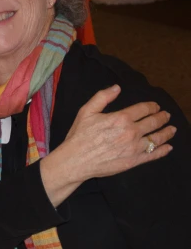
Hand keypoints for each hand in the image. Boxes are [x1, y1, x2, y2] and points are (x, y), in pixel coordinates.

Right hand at [40, 84, 173, 207]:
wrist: (76, 160)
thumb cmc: (80, 135)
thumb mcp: (86, 111)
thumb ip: (102, 97)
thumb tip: (117, 87)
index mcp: (121, 118)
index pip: (143, 109)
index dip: (152, 106)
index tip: (156, 106)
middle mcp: (131, 132)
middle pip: (153, 122)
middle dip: (162, 117)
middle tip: (166, 115)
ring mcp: (135, 147)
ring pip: (157, 138)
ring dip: (167, 132)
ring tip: (172, 129)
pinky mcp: (134, 161)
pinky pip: (153, 154)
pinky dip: (163, 150)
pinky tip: (168, 147)